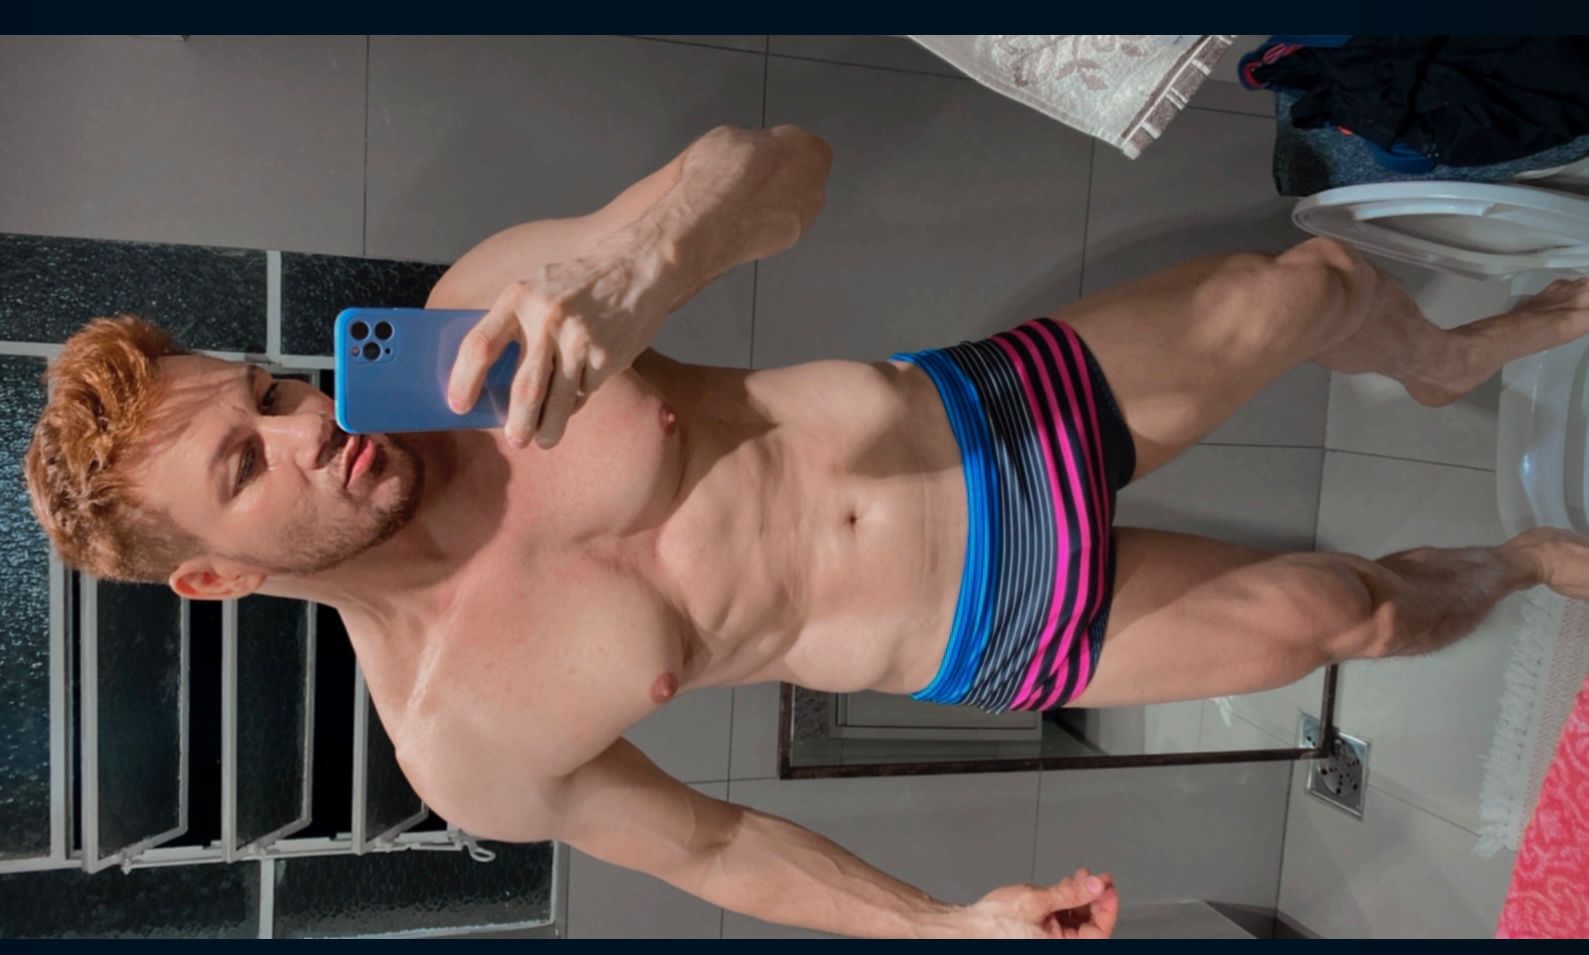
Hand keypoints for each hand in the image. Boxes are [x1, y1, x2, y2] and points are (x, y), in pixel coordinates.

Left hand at [446, 234, 672, 448]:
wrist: (637, 266)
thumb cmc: (577, 285)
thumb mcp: (537, 290)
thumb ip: (513, 325)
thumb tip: (491, 383)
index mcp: (518, 298)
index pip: (480, 344)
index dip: (464, 380)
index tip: (457, 406)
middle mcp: (547, 317)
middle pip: (525, 387)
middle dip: (517, 422)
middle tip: (514, 440)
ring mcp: (580, 338)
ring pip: (558, 400)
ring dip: (549, 428)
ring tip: (544, 440)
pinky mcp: (608, 355)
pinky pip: (585, 391)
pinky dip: (578, 398)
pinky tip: (579, 391)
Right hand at [958, 868, 1118, 938]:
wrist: (968, 927)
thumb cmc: (994, 922)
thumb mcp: (1037, 901)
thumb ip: (1071, 893)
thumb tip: (1097, 886)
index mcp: (1061, 946)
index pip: (1098, 931)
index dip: (1107, 907)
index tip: (1108, 887)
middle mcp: (1058, 944)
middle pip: (1089, 924)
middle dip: (1094, 898)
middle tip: (1098, 878)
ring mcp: (1050, 938)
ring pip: (1076, 918)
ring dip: (1080, 896)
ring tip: (1080, 878)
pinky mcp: (1041, 931)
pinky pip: (1062, 917)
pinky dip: (1067, 901)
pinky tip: (1067, 886)